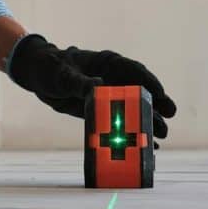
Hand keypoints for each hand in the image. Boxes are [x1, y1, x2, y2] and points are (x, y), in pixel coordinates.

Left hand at [8, 34, 177, 138]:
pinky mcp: (103, 111)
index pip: (134, 71)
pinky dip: (132, 133)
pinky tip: (148, 145)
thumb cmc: (52, 68)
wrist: (39, 77)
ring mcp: (110, 95)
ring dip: (147, 122)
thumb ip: (79, 82)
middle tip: (167, 118)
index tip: (160, 95)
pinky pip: (121, 121)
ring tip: (160, 136)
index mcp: (108, 63)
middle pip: (140, 91)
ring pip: (134, 109)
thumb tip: (97, 86)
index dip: (149, 82)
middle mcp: (114, 79)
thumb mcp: (63, 75)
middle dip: (155, 105)